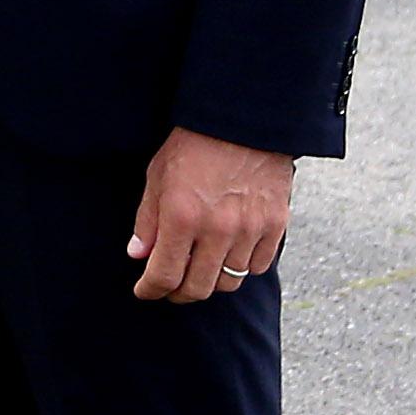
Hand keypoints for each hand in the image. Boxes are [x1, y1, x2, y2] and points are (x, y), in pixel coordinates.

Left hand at [129, 127, 294, 302]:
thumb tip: (140, 256)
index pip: (164, 275)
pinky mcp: (275, 226)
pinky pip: (258, 266)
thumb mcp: (157, 176)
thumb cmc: (192, 145)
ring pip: (230, 281)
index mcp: (182, 217)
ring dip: (211, 281)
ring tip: (199, 270)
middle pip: (198, 288)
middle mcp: (217, 230)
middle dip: (179, 293)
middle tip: (170, 288)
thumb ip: (148, 220)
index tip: (145, 291)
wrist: (242, 121)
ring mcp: (250, 230)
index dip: (151, 289)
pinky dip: (242, 267)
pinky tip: (229, 255)